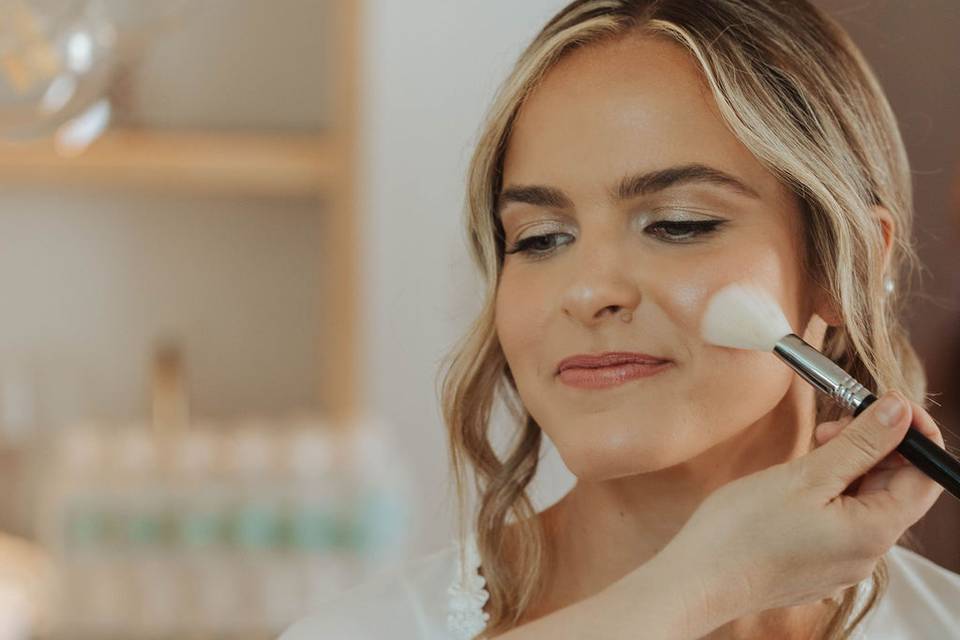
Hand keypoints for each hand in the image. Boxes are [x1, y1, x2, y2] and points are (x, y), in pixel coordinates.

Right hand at [658, 391, 944, 626]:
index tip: (884, 404)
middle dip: (874, 447)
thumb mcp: (805, 476)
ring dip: (850, 467)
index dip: (914, 434)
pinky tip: (799, 482)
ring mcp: (843, 562)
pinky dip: (831, 491)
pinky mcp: (819, 564)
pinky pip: (842, 520)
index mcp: (874, 531)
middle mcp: (867, 553)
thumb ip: (859, 444)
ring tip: (812, 451)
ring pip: (866, 502)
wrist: (698, 580)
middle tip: (831, 426)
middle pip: (896, 488)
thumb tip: (899, 411)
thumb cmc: (743, 532)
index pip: (926, 476)